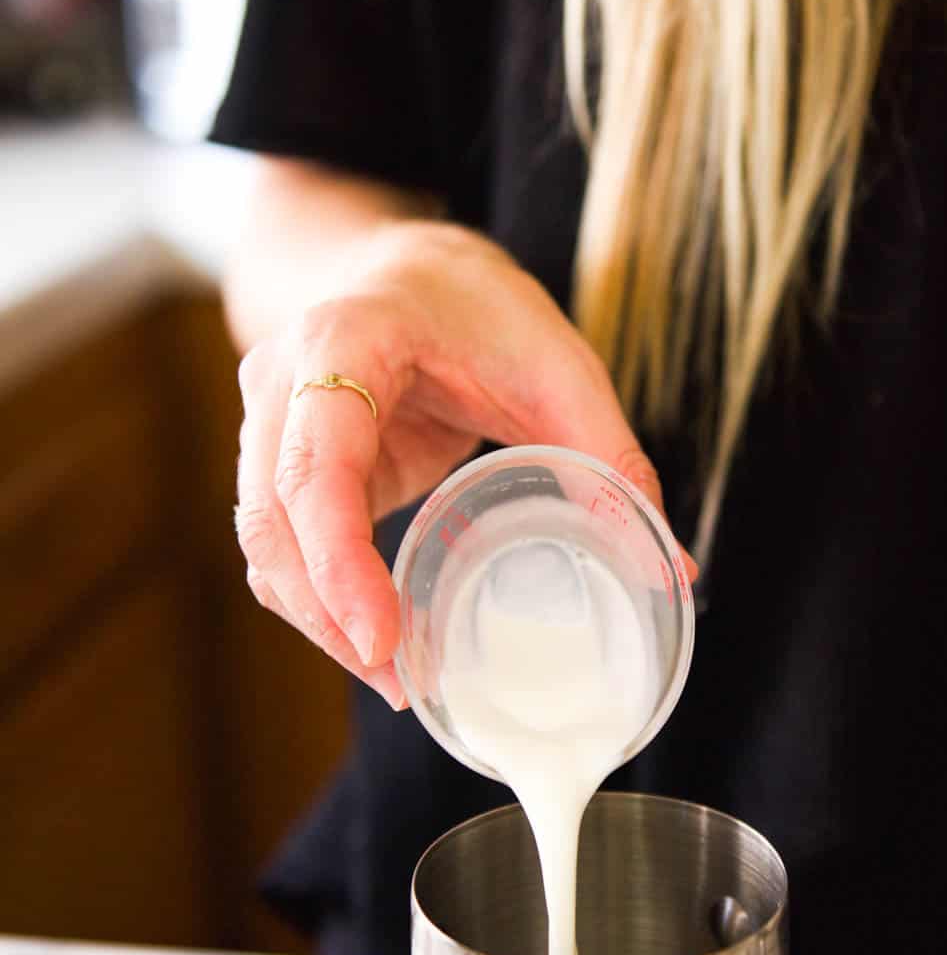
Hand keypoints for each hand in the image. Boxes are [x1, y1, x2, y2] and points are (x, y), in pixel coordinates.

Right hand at [233, 221, 680, 706]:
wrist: (410, 271)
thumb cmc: (481, 308)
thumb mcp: (563, 369)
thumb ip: (612, 463)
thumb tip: (671, 573)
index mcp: (345, 340)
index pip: (317, 462)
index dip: (338, 560)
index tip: (382, 638)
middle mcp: (281, 382)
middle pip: (272, 521)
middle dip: (328, 615)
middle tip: (403, 683)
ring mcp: (267, 426)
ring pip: (266, 544)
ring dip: (321, 622)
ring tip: (400, 680)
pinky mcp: (281, 469)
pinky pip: (284, 550)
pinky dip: (322, 604)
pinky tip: (380, 644)